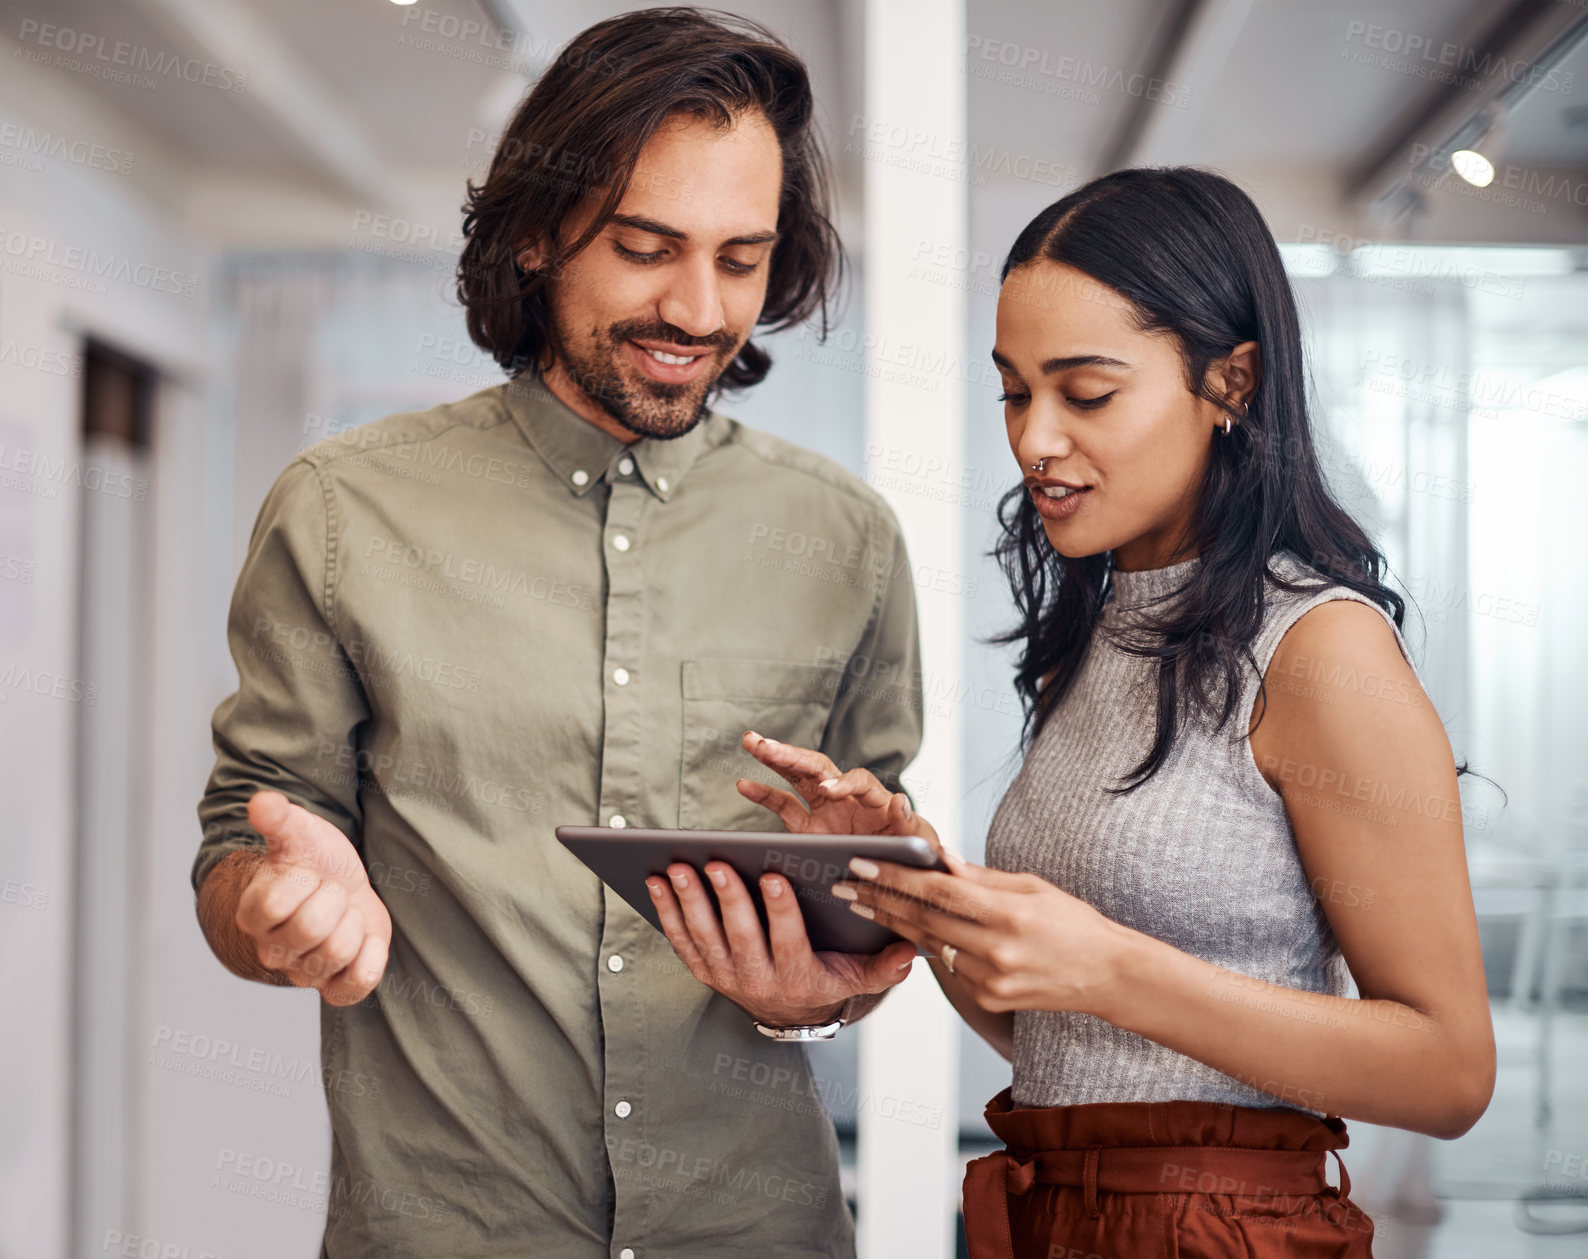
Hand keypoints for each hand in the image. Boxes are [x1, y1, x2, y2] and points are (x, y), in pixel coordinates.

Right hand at [234, 791, 391, 1006]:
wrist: (343, 888)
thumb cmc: (316, 862)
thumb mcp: (299, 833)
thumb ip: (278, 818)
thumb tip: (261, 801)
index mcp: (253, 913)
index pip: (274, 904)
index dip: (303, 883)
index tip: (309, 874)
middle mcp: (272, 950)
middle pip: (310, 929)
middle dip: (335, 900)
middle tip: (333, 893)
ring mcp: (302, 973)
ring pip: (337, 953)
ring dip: (354, 924)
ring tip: (346, 914)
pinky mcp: (335, 988)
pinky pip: (355, 987)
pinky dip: (370, 960)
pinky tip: (367, 940)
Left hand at [647, 860, 915, 1026]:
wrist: (789, 1014)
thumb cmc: (825, 979)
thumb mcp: (858, 977)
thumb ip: (883, 966)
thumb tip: (909, 951)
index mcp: (797, 976)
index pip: (788, 941)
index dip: (780, 910)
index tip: (774, 876)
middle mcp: (757, 979)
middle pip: (739, 936)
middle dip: (727, 899)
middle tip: (718, 863)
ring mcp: (725, 975)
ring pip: (703, 937)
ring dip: (688, 902)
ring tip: (679, 867)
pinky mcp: (703, 969)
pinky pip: (680, 940)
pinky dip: (667, 911)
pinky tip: (658, 881)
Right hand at [736, 731, 940, 852]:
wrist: (903, 877)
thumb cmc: (914, 856)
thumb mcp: (919, 842)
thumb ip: (909, 823)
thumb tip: (899, 799)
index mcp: (874, 800)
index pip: (857, 780)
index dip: (843, 783)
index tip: (828, 792)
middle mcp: (847, 798)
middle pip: (818, 767)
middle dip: (792, 755)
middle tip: (766, 745)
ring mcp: (825, 810)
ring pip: (797, 777)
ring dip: (774, 758)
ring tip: (751, 742)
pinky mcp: (809, 829)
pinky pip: (784, 807)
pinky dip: (765, 795)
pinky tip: (743, 784)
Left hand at [836, 851, 1128, 1017]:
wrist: (1106, 975)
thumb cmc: (1073, 922)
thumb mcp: (1033, 886)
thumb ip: (982, 877)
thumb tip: (941, 859)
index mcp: (1008, 914)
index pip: (938, 892)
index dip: (895, 878)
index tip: (862, 865)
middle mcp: (996, 950)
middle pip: (923, 920)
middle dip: (879, 900)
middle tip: (845, 885)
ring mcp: (990, 980)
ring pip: (930, 945)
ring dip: (894, 923)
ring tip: (863, 903)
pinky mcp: (988, 999)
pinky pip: (948, 966)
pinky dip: (928, 945)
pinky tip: (905, 928)